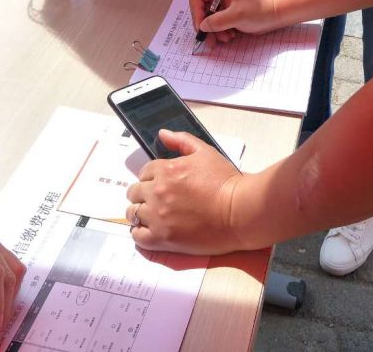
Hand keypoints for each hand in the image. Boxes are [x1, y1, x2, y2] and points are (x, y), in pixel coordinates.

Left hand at [126, 130, 245, 254]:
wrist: (239, 211)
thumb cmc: (225, 182)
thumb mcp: (205, 152)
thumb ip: (181, 141)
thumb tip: (163, 134)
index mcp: (166, 170)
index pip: (144, 171)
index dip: (152, 176)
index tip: (160, 183)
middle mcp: (158, 192)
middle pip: (134, 192)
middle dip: (143, 194)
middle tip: (157, 199)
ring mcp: (158, 217)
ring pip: (132, 214)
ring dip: (140, 213)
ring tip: (153, 215)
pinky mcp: (162, 238)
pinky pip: (138, 237)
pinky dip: (140, 233)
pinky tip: (150, 230)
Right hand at [189, 0, 277, 45]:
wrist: (275, 15)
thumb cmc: (258, 10)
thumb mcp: (237, 15)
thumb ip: (218, 21)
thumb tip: (202, 26)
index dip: (196, 12)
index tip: (202, 27)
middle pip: (201, 11)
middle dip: (205, 26)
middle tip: (209, 41)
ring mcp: (223, 6)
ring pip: (208, 20)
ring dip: (214, 32)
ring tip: (225, 39)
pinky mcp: (228, 15)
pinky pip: (217, 25)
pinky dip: (220, 32)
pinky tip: (230, 36)